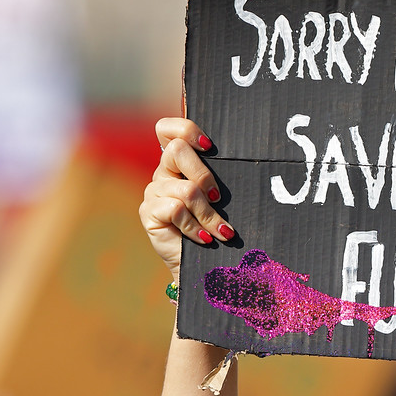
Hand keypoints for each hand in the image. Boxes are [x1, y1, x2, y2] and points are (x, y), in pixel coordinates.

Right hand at [138, 118, 234, 284]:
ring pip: (185, 189)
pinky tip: (204, 239)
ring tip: (222, 232)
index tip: (209, 147)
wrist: (199, 266)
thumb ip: (219, 178)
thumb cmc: (214, 228)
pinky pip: (176, 210)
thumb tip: (245, 163)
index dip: (186, 130)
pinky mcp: (149, 212)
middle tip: (217, 198)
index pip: (167, 129)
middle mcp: (163, 173)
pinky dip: (196, 227)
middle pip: (178, 150)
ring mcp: (153, 192)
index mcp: (178, 163)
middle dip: (204, 175)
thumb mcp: (218, 199)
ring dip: (208, 214)